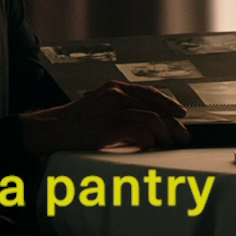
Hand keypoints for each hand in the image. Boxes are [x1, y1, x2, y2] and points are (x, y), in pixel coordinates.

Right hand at [18, 80, 190, 156]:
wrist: (52, 129)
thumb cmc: (76, 123)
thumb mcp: (99, 107)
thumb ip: (120, 108)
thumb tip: (147, 122)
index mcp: (114, 88)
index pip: (149, 92)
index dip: (168, 103)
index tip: (182, 114)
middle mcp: (116, 95)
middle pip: (155, 107)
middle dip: (173, 124)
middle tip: (183, 137)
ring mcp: (113, 110)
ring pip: (151, 120)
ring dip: (164, 135)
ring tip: (168, 145)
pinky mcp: (109, 127)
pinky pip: (140, 133)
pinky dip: (149, 142)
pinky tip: (150, 148)